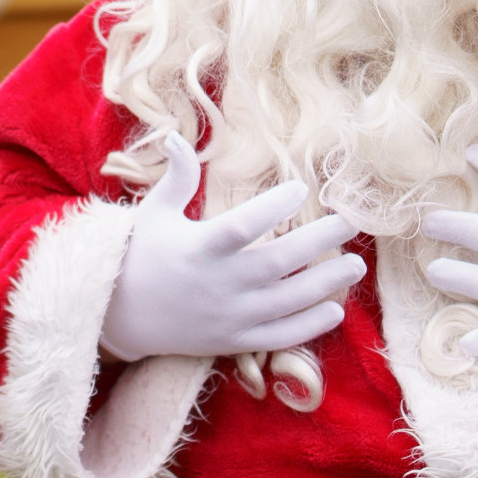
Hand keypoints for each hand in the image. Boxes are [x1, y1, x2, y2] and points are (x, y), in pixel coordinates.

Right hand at [100, 133, 366, 362]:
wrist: (121, 315)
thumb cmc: (142, 255)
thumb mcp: (154, 213)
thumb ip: (177, 178)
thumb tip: (175, 136)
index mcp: (199, 248)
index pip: (242, 225)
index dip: (274, 207)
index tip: (302, 189)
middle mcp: (218, 283)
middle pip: (277, 262)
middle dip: (318, 242)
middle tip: (350, 223)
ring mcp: (229, 316)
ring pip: (287, 301)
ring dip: (326, 283)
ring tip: (356, 265)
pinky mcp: (234, 341)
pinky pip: (279, 337)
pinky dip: (309, 326)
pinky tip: (335, 308)